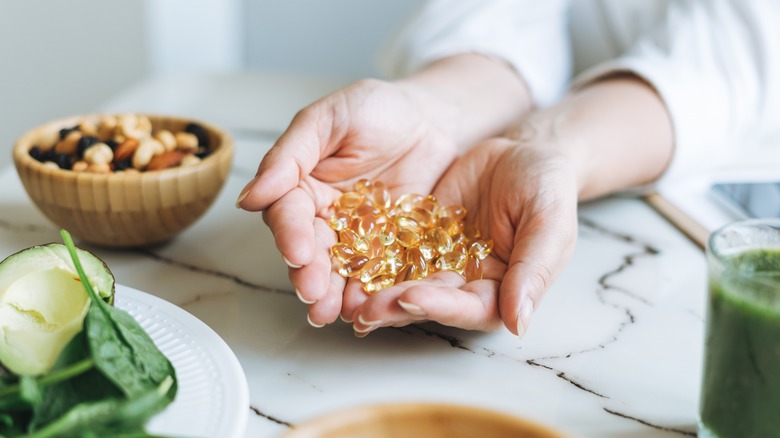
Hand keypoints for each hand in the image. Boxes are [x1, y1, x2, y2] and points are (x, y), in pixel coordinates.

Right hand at [236, 79, 458, 324]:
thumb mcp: (329, 118)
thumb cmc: (377, 109)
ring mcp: (358, 235)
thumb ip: (290, 155)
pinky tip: (371, 307)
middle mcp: (325, 216)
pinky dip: (374, 290)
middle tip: (313, 293)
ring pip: (341, 269)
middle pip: (311, 250)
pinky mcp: (390, 247)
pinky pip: (380, 271)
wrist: (432, 119)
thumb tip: (249, 197)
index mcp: (302, 185)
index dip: (290, 234)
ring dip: (335, 293)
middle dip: (309, 273)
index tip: (297, 252)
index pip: (288, 214)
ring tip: (335, 313)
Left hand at [348, 137, 578, 336]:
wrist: (523, 151)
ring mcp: (438, 261)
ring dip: (375, 292)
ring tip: (345, 297)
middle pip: (429, 302)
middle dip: (396, 306)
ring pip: (403, 281)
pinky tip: (344, 259)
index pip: (470, 309)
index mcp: (501, 290)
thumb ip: (535, 269)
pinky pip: (391, 248)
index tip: (412, 298)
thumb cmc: (547, 187)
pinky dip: (369, 257)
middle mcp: (464, 283)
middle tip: (364, 309)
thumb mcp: (549, 221)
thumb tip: (520, 322)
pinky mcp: (417, 236)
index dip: (441, 306)